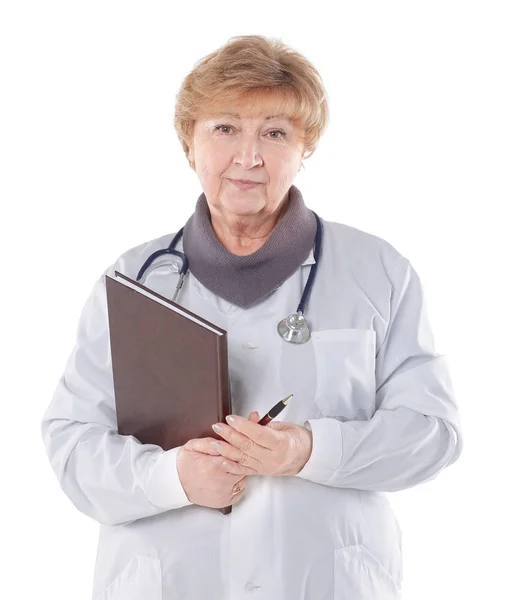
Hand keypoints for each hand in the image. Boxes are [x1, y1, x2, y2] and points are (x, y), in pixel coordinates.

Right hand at [176, 412, 259, 508]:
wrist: (176, 483)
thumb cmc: (184, 464)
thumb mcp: (193, 446)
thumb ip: (209, 442)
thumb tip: (223, 439)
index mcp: (214, 466)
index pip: (236, 454)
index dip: (235, 449)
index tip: (232, 447)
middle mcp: (221, 482)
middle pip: (242, 466)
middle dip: (238, 460)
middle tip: (230, 456)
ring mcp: (224, 493)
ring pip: (243, 478)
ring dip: (239, 472)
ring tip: (228, 468)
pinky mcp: (225, 501)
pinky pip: (241, 491)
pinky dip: (238, 484)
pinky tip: (229, 478)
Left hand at [185, 411, 312, 476]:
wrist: (307, 457)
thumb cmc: (298, 439)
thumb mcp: (286, 427)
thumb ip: (267, 424)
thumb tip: (252, 418)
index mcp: (281, 444)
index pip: (259, 434)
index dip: (243, 426)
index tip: (231, 418)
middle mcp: (273, 458)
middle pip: (248, 446)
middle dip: (230, 435)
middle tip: (218, 426)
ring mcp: (266, 467)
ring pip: (243, 459)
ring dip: (227, 450)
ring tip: (215, 442)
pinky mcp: (261, 472)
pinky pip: (245, 470)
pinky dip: (233, 466)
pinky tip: (223, 461)